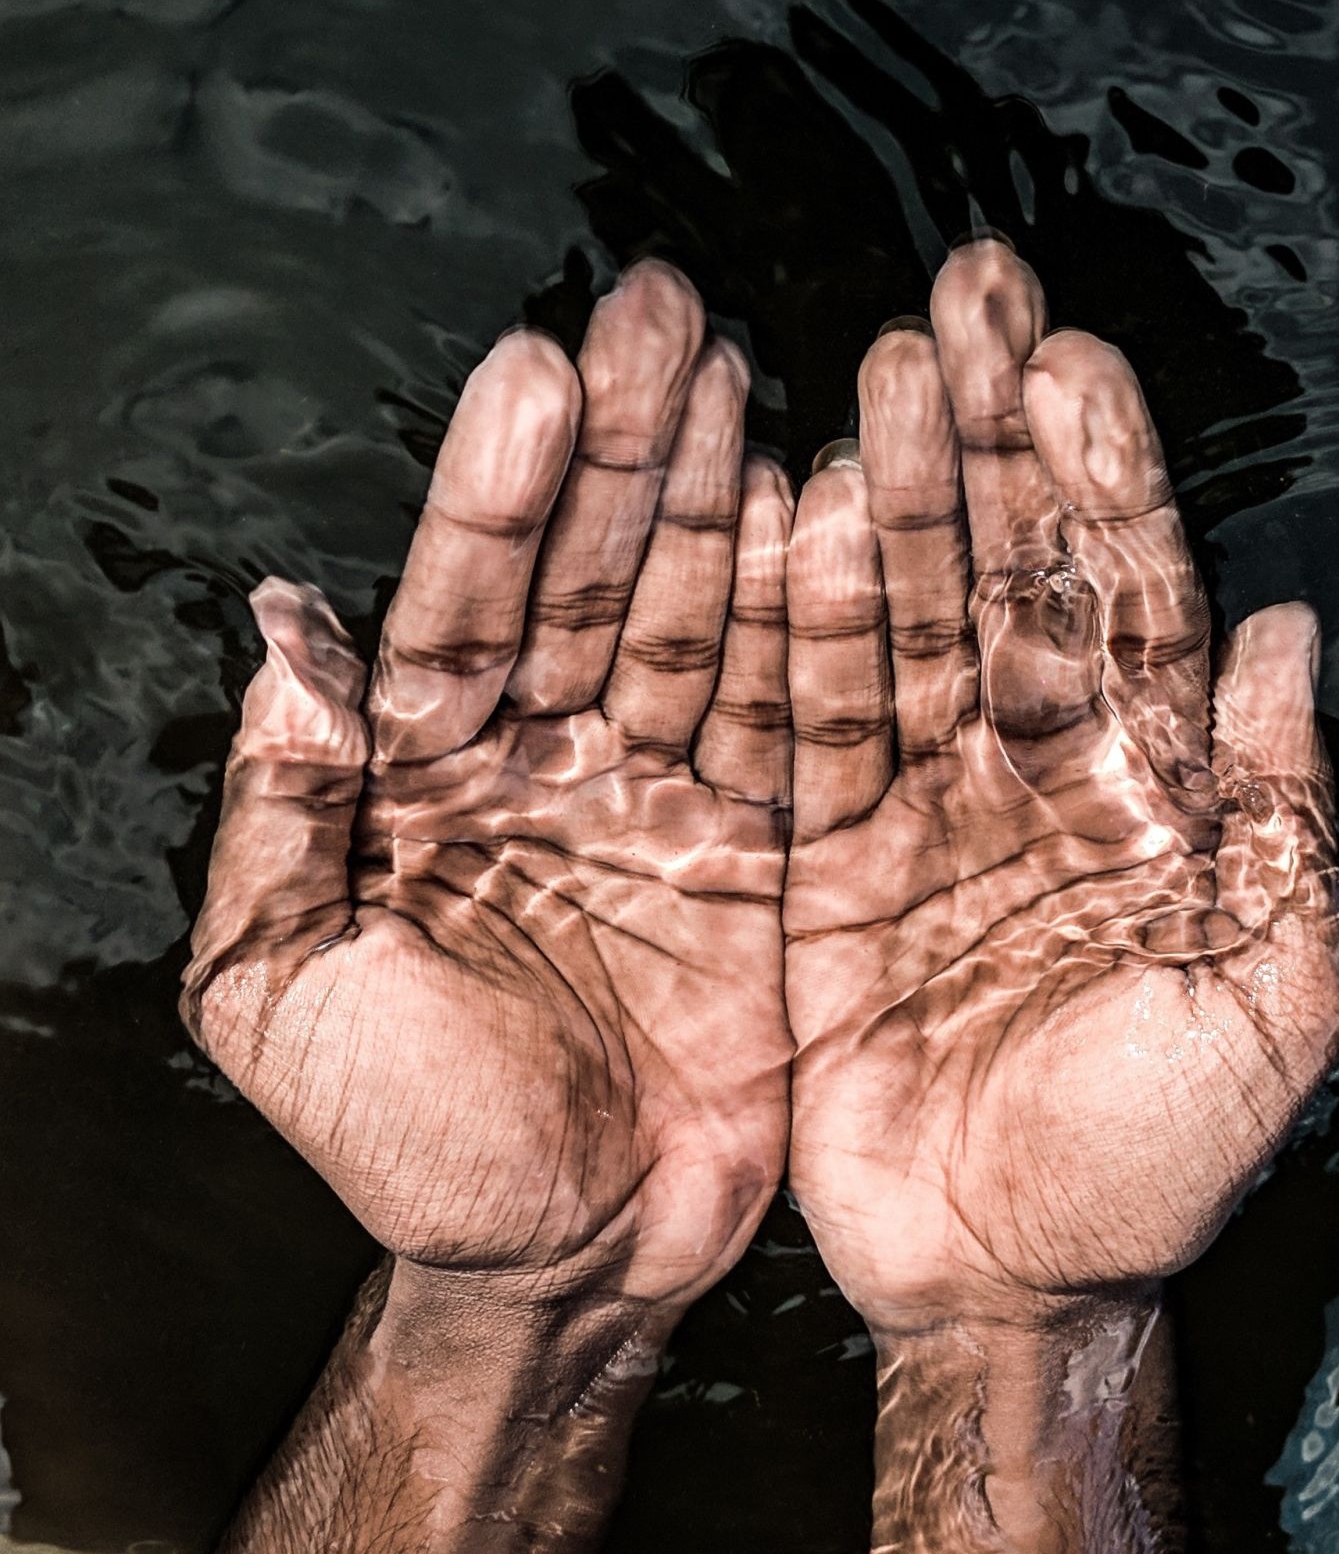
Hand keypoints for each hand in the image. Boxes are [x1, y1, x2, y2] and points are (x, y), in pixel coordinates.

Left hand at [183, 262, 793, 1548]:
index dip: (499, 491)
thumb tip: (284, 628)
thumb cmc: (409, 1145)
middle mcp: (556, 763)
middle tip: (665, 310)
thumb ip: (279, 806)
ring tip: (750, 371)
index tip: (540, 371)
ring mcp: (671, 800)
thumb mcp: (280, 988)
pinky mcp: (770, 853)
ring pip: (706, 623)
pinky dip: (818, 626)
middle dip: (629, 447)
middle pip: (599, 579)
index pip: (463, 605)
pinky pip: (799, 723)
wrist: (564, 1257)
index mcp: (429, 781)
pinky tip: (829, 509)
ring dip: (727, 498)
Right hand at [782, 241, 1338, 1547]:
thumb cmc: (1142, 1165)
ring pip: (902, 623)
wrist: (995, 1274)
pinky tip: (785, 517)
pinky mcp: (824, 856)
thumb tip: (1287, 638)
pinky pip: (806, 721)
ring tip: (874, 376)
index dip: (1104, 482)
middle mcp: (1032, 774)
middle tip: (964, 304)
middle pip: (1010, 576)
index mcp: (1148, 799)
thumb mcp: (1262, 1009)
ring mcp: (922, 806)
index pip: (1132, 604)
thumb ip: (1277, 823)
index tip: (1067, 364)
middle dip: (990, 442)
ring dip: (887, 501)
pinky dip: (794, 626)